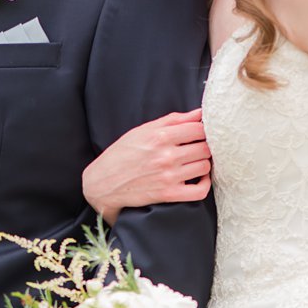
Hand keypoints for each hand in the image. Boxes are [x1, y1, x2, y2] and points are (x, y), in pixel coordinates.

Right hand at [82, 109, 209, 223]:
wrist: (102, 183)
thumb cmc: (122, 154)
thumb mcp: (143, 131)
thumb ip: (173, 120)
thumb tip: (199, 113)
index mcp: (160, 137)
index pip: (199, 129)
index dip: (204, 129)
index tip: (201, 133)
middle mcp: (166, 156)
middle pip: (205, 148)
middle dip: (205, 146)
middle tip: (198, 147)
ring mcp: (169, 176)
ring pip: (205, 166)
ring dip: (203, 163)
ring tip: (195, 161)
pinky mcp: (169, 194)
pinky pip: (200, 191)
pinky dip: (204, 184)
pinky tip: (198, 178)